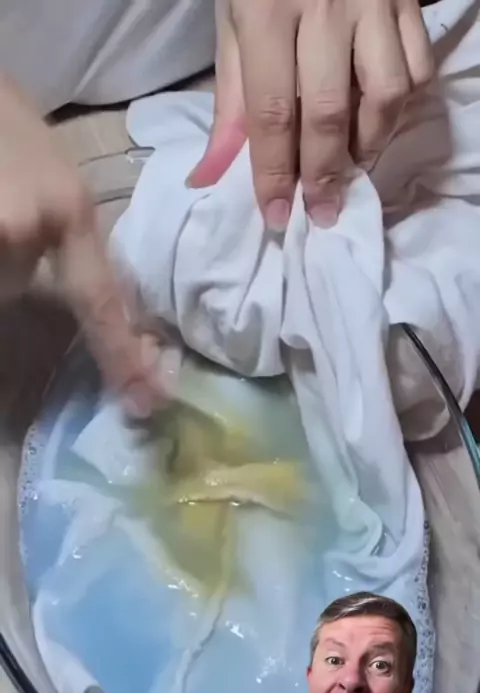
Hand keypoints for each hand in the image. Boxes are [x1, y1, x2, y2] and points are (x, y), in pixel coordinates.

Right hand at [0, 76, 162, 416]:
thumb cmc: (18, 134)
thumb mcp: (63, 191)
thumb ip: (76, 250)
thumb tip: (100, 315)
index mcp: (69, 211)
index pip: (99, 302)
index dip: (120, 358)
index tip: (143, 404)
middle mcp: (22, 227)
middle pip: (14, 292)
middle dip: (12, 273)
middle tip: (6, 221)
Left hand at [190, 0, 432, 229]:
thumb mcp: (232, 24)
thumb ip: (229, 101)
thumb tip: (211, 175)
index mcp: (266, 12)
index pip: (273, 114)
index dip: (274, 173)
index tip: (277, 217)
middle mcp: (325, 7)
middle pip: (330, 113)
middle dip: (325, 175)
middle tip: (322, 211)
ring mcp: (374, 1)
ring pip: (386, 94)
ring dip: (370, 145)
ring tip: (351, 166)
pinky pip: (418, 66)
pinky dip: (402, 106)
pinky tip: (378, 120)